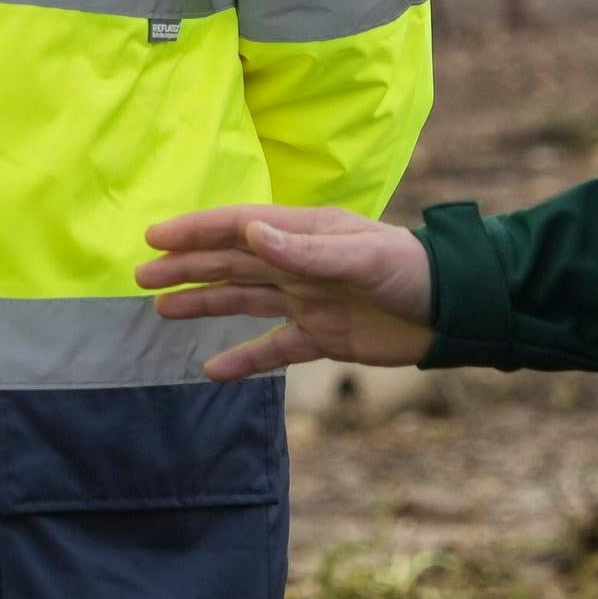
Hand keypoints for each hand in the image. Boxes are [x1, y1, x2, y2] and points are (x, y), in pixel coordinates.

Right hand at [136, 205, 436, 381]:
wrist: (455, 311)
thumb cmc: (413, 269)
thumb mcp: (361, 254)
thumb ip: (305, 250)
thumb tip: (249, 232)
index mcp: (304, 234)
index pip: (237, 227)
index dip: (195, 231)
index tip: (155, 237)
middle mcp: (298, 263)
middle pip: (230, 263)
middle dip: (187, 267)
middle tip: (142, 276)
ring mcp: (306, 300)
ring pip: (242, 301)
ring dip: (204, 304)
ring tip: (162, 309)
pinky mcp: (321, 336)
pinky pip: (273, 348)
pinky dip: (244, 359)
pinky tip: (212, 370)